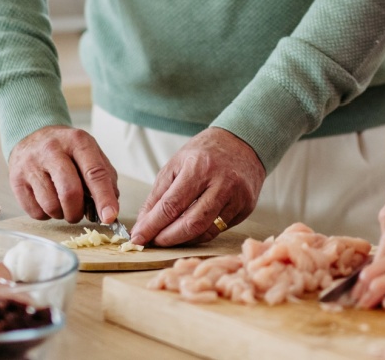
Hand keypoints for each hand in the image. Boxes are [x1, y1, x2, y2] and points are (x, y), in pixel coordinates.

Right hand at [8, 125, 120, 223]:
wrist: (31, 136)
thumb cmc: (66, 149)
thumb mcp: (89, 152)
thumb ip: (105, 176)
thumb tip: (110, 207)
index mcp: (77, 141)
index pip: (94, 173)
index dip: (104, 198)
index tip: (109, 216)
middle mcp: (52, 150)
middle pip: (70, 192)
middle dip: (79, 211)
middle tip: (81, 213)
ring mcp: (31, 165)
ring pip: (51, 206)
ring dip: (62, 214)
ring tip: (63, 204)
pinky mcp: (16, 180)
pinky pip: (36, 212)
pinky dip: (47, 215)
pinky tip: (48, 201)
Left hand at [130, 128, 263, 246]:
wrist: (243, 142)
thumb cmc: (205, 152)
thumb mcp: (176, 164)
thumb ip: (158, 195)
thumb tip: (143, 224)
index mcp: (199, 167)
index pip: (171, 205)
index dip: (152, 226)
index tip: (137, 238)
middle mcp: (221, 182)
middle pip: (191, 223)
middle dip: (168, 238)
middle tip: (154, 242)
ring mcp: (237, 196)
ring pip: (207, 231)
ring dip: (184, 240)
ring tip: (169, 238)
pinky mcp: (246, 207)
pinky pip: (220, 228)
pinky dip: (201, 233)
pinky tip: (190, 230)